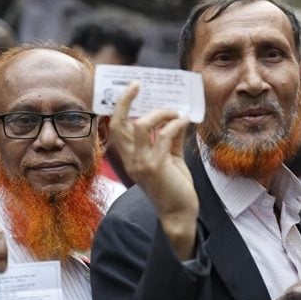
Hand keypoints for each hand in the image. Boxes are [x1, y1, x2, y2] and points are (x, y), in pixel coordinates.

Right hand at [109, 82, 199, 258]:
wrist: (179, 214)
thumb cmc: (174, 187)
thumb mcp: (171, 158)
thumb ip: (171, 139)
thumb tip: (177, 117)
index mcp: (130, 157)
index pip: (115, 128)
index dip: (119, 106)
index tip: (131, 88)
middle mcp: (130, 159)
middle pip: (118, 124)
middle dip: (126, 101)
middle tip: (139, 85)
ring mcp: (141, 163)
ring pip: (142, 125)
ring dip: (160, 113)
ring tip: (175, 111)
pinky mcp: (156, 167)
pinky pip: (164, 136)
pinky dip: (175, 124)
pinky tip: (185, 121)